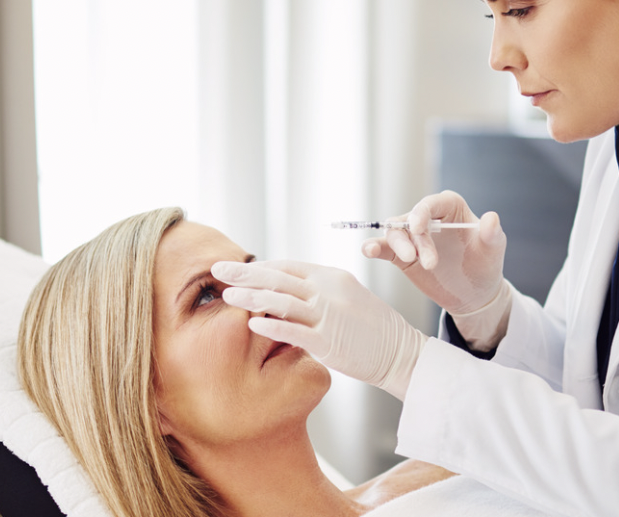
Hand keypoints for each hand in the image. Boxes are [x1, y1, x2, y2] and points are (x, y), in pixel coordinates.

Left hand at [212, 260, 425, 399]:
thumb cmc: (372, 327)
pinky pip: (294, 332)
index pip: (287, 266)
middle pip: (278, 278)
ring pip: (281, 301)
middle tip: (217, 270)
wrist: (401, 352)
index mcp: (332, 276)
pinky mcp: (329, 342)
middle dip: (244, 274)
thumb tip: (285, 289)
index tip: (237, 269)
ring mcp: (329, 316)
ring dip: (251, 297)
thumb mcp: (347, 296)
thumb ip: (318, 291)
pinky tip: (252, 324)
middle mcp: (328, 291)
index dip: (259, 267)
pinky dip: (271, 326)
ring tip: (226, 296)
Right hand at [362, 191, 507, 316]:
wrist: (473, 294)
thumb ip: (492, 234)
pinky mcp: (401, 255)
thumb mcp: (493, 250)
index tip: (418, 228)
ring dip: (397, 244)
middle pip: (411, 219)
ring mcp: (413, 237)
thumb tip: (492, 218)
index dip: (422, 212)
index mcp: (450, 208)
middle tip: (430, 264)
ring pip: (395, 232)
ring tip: (407, 260)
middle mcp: (428, 218)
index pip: (432, 203)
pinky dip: (374, 247)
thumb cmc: (485, 265)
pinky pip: (384, 247)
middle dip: (416, 239)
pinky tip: (368, 250)